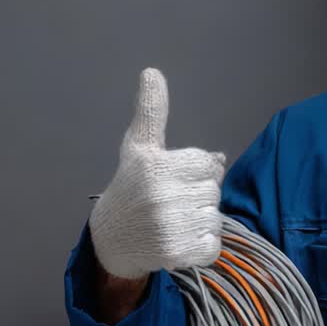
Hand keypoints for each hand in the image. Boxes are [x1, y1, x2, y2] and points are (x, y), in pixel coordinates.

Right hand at [89, 68, 227, 279]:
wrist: (111, 238)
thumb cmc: (131, 185)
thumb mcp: (139, 146)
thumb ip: (152, 111)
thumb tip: (152, 72)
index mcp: (156, 165)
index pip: (209, 164)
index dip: (196, 171)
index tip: (173, 178)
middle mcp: (161, 195)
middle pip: (213, 191)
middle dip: (198, 195)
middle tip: (171, 201)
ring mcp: (169, 226)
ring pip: (215, 217)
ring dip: (200, 220)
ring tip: (173, 220)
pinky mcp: (177, 253)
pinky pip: (212, 244)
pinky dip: (202, 244)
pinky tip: (179, 239)